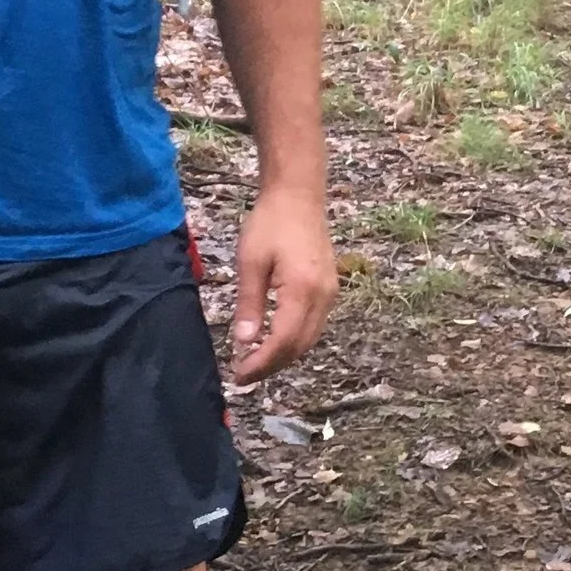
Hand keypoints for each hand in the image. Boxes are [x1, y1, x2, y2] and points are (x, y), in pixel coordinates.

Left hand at [228, 188, 335, 383]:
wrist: (298, 194)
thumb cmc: (271, 222)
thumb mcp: (250, 262)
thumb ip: (249, 305)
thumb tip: (244, 342)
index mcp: (303, 290)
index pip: (283, 341)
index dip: (261, 363)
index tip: (239, 376)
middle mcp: (323, 296)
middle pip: (300, 346)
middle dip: (272, 366)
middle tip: (243, 375)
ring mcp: (330, 293)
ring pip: (310, 339)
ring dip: (284, 356)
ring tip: (255, 362)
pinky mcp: (330, 288)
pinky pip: (314, 325)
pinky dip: (294, 340)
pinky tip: (274, 340)